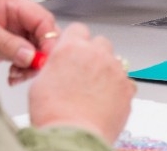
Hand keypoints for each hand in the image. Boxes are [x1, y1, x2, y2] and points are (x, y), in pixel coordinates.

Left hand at [0, 0, 57, 79]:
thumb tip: (31, 56)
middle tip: (32, 71)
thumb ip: (7, 44)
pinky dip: (22, 68)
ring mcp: (14, 27)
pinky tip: (13, 75)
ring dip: (30, 64)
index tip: (46, 59)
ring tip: (17, 75)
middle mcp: (17, 11)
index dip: (48, 39)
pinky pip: (24, 56)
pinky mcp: (9, 41)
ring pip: (35, 47)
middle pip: (42, 34)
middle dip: (39, 54)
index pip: (42, 18)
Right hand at [28, 23, 134, 143]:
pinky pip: (126, 82)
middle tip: (84, 73)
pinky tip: (106, 102)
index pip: (77, 30)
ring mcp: (114, 70)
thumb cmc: (54, 115)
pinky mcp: (127, 87)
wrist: (73, 137)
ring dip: (107, 71)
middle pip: (99, 43)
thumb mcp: (40, 83)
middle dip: (93, 54)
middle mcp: (96, 54)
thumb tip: (58, 64)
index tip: (74, 50)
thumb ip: (53, 66)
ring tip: (94, 92)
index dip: (75, 40)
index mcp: (71, 48)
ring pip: (114, 61)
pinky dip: (119, 89)